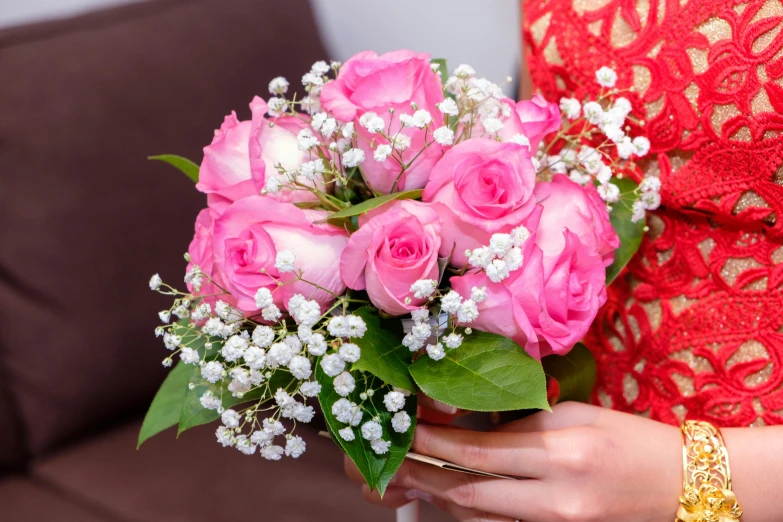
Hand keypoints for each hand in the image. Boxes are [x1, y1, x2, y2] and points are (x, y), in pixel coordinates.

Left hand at [345, 402, 681, 520]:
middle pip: (468, 491)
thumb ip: (519, 423)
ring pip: (478, 515)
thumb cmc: (630, 438)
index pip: (477, 450)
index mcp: (561, 454)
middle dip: (421, 475)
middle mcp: (556, 499)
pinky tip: (448, 494)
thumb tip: (469, 427)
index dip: (432, 440)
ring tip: (405, 476)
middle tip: (385, 460)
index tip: (401, 426)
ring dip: (438, 496)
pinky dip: (470, 511)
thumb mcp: (573, 416)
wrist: (683, 484)